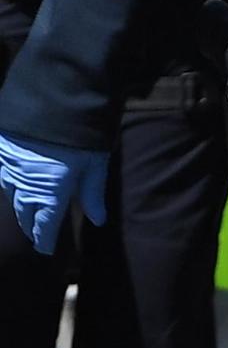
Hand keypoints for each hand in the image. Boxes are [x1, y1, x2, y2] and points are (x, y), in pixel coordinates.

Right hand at [0, 131, 106, 254]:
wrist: (55, 96)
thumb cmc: (83, 131)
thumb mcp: (96, 163)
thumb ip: (93, 193)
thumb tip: (98, 220)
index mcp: (50, 190)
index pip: (44, 224)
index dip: (45, 239)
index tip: (46, 251)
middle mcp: (24, 182)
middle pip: (24, 212)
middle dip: (31, 225)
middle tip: (37, 234)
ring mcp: (9, 166)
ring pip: (10, 195)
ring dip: (19, 205)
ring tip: (28, 213)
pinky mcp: (2, 150)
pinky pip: (3, 175)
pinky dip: (9, 185)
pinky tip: (15, 186)